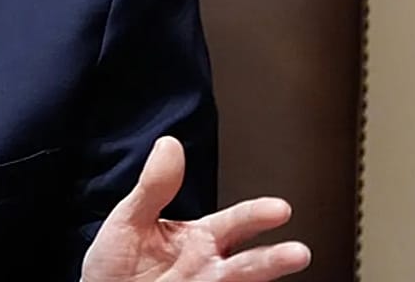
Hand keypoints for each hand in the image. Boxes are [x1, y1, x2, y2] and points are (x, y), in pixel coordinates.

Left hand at [83, 136, 310, 281]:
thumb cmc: (117, 260)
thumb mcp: (130, 218)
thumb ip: (154, 186)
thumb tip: (169, 144)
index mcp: (200, 238)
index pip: (236, 223)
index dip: (256, 215)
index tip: (281, 209)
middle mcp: (209, 267)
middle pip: (248, 263)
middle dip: (273, 259)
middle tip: (298, 252)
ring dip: (262, 275)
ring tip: (289, 263)